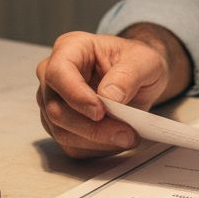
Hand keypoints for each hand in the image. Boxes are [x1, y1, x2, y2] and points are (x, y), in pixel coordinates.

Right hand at [35, 30, 174, 158]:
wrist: (138, 77)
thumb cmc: (136, 62)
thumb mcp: (145, 61)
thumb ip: (128, 75)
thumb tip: (109, 97)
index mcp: (70, 48)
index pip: (57, 72)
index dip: (75, 95)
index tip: (100, 112)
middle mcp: (53, 76)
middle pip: (56, 108)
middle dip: (92, 127)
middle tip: (126, 133)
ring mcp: (53, 102)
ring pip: (62, 131)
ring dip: (97, 141)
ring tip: (128, 137)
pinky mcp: (61, 126)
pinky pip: (72, 146)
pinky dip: (96, 149)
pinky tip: (116, 141)